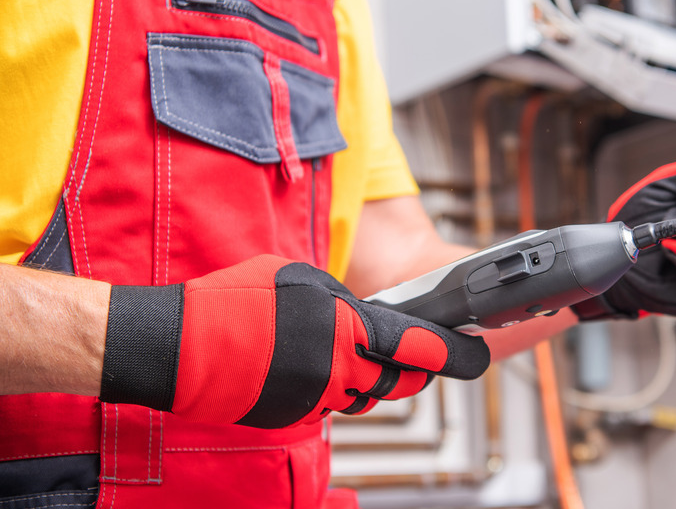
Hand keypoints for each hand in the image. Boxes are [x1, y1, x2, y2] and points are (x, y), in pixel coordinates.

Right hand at [99, 255, 489, 427]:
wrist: (180, 347)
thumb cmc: (236, 303)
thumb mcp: (300, 278)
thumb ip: (344, 301)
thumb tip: (366, 316)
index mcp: (349, 327)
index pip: (421, 349)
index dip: (454, 355)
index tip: (474, 356)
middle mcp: (341, 369)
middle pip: (401, 382)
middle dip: (414, 371)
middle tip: (413, 356)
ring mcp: (318, 399)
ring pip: (366, 395)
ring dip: (366, 377)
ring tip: (336, 350)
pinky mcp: (296, 417)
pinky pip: (329, 405)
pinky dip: (329, 388)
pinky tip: (301, 365)